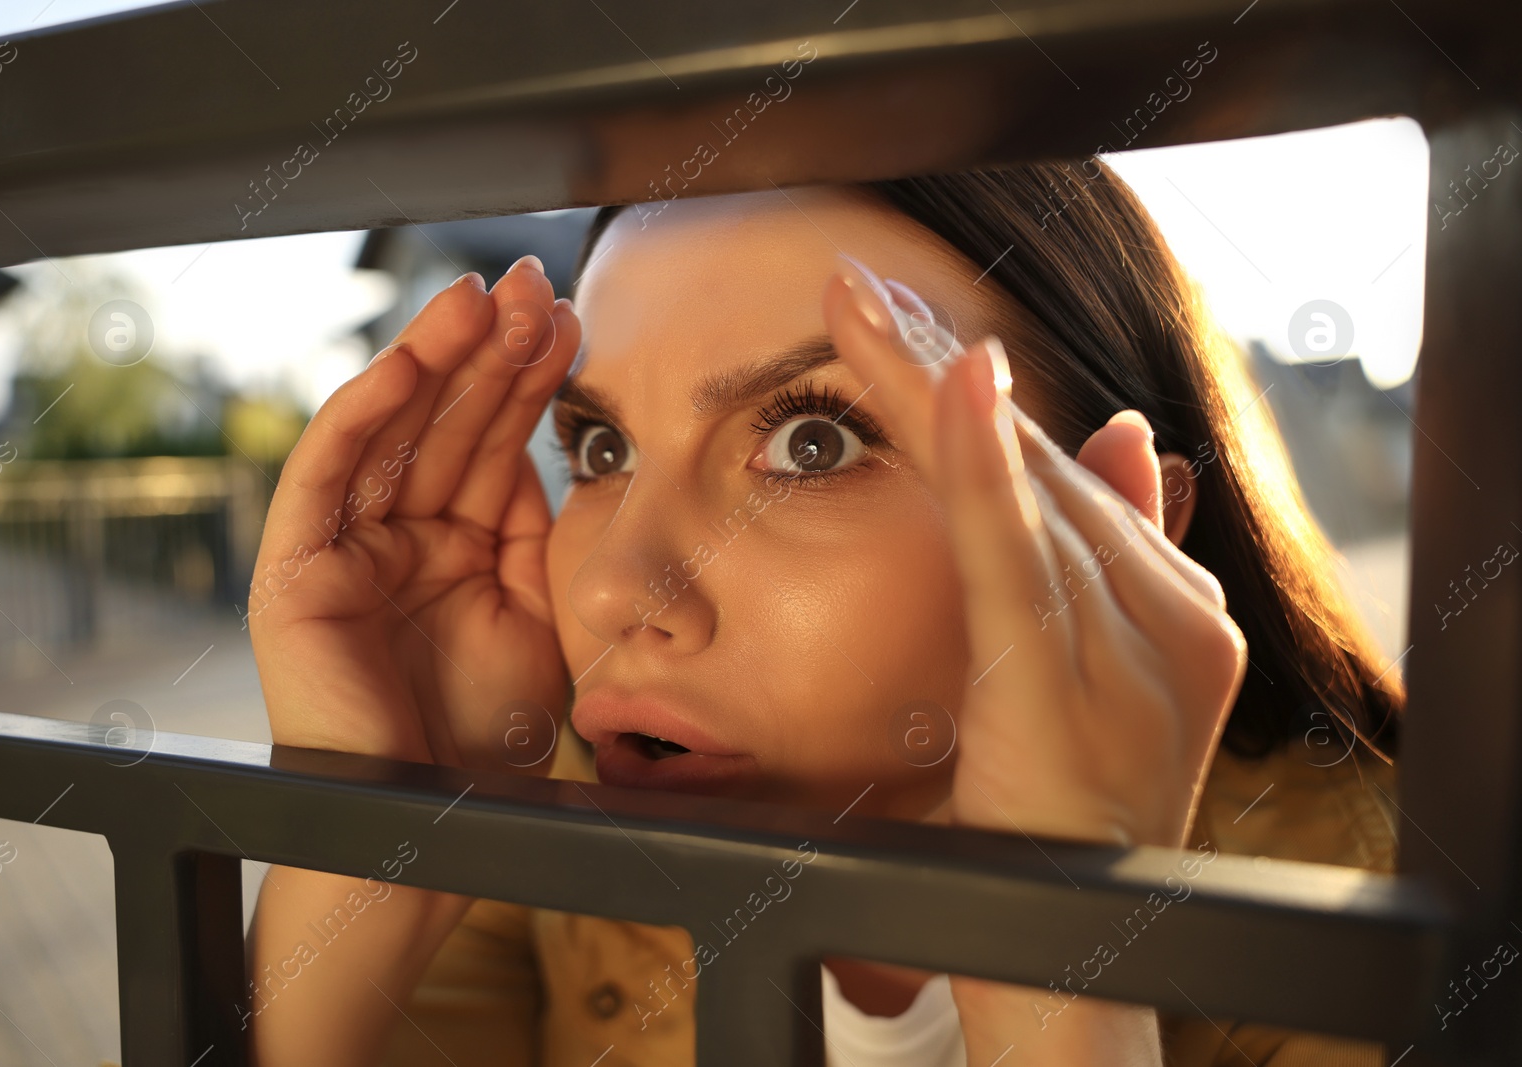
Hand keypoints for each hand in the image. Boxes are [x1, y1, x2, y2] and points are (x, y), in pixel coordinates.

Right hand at [249, 257, 578, 770]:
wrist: (438, 822)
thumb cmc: (486, 734)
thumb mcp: (530, 610)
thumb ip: (527, 527)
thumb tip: (542, 440)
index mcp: (450, 547)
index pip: (490, 443)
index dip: (526, 379)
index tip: (569, 318)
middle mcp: (394, 537)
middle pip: (444, 423)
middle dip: (488, 350)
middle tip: (531, 282)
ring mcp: (343, 550)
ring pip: (389, 432)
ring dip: (435, 359)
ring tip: (483, 296)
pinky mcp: (296, 572)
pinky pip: (327, 476)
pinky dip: (365, 414)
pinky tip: (411, 358)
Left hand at [824, 256, 1244, 1064]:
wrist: (1061, 949)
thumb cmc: (1054, 819)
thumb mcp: (1078, 680)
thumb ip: (1105, 561)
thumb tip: (1129, 438)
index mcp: (1175, 605)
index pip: (1057, 473)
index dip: (973, 394)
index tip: (900, 322)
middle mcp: (1172, 610)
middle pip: (1034, 461)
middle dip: (937, 368)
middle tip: (856, 286)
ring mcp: (1136, 643)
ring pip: (1017, 483)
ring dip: (934, 382)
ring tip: (862, 304)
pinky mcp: (1072, 675)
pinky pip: (1013, 546)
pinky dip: (982, 457)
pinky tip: (955, 374)